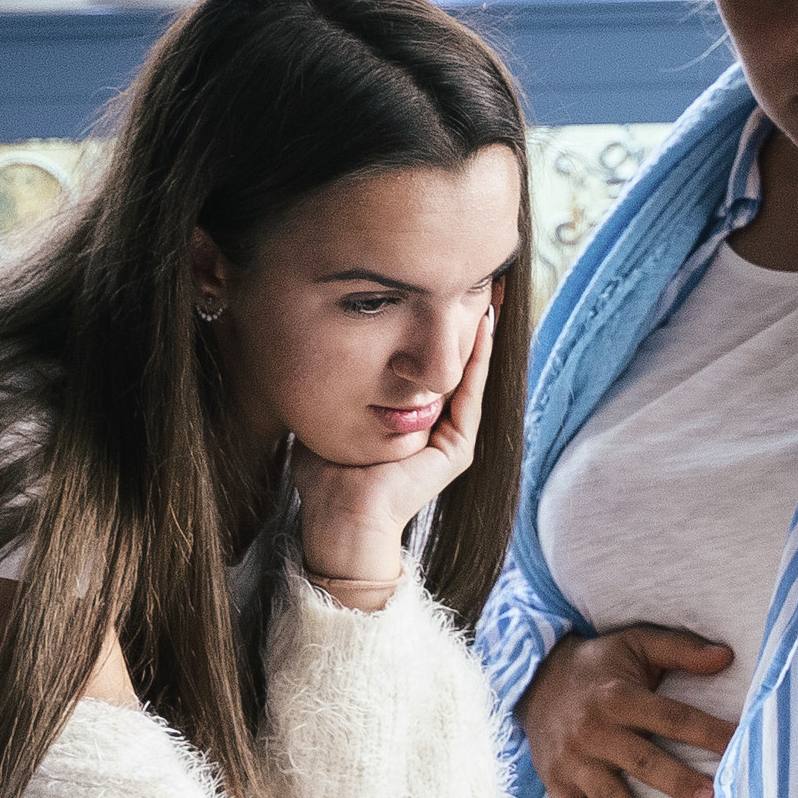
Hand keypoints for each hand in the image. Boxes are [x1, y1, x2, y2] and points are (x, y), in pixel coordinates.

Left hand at [291, 308, 493, 602]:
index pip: (426, 367)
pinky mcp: (457, 450)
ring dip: (479, 335)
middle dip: (460, 323)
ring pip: (468, 375)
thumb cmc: (327, 477)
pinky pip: (470, 396)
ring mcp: (450, 440)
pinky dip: (478, 361)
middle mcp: (435, 429)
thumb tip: (308, 348)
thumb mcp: (331, 415)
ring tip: (489, 291)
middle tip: (472, 277)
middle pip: (453, 365)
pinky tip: (481, 328)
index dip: (432, 330)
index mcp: (409, 422)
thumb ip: (335, 386)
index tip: (432, 289)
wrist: (340, 519)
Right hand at [517, 627, 736, 797]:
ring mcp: (573, 759)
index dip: (706, 731)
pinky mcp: (555, 779)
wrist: (531, 676)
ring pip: (607, 794)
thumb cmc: (600, 664)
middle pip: (643, 760)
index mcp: (620, 696)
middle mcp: (595, 729)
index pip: (671, 716)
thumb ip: (681, 649)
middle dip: (677, 782)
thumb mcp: (636, 644)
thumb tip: (727, 656)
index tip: (739, 745)